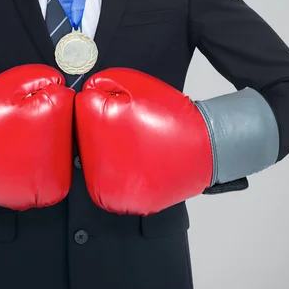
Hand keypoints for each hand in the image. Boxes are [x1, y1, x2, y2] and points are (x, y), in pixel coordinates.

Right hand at [0, 64, 74, 209]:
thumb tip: (64, 86)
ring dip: (40, 146)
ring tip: (12, 142)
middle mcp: (59, 163)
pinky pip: (44, 175)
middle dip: (45, 124)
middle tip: (15, 125)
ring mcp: (47, 186)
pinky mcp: (37, 197)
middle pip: (65, 132)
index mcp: (57, 129)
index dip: (42, 97)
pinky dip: (31, 166)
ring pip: (56, 154)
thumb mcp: (11, 84)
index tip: (22, 105)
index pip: (67, 104)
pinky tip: (13, 158)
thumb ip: (44, 78)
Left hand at [75, 67, 211, 215]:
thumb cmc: (171, 113)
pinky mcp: (128, 205)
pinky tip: (143, 163)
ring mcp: (113, 191)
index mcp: (93, 130)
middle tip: (134, 128)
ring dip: (114, 156)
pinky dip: (128, 175)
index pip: (81, 112)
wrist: (207, 144)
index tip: (124, 107)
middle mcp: (97, 166)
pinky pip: (118, 187)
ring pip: (100, 167)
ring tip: (140, 145)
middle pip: (87, 142)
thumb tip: (84, 95)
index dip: (104, 103)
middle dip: (105, 131)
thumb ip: (101, 84)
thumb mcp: (133, 83)